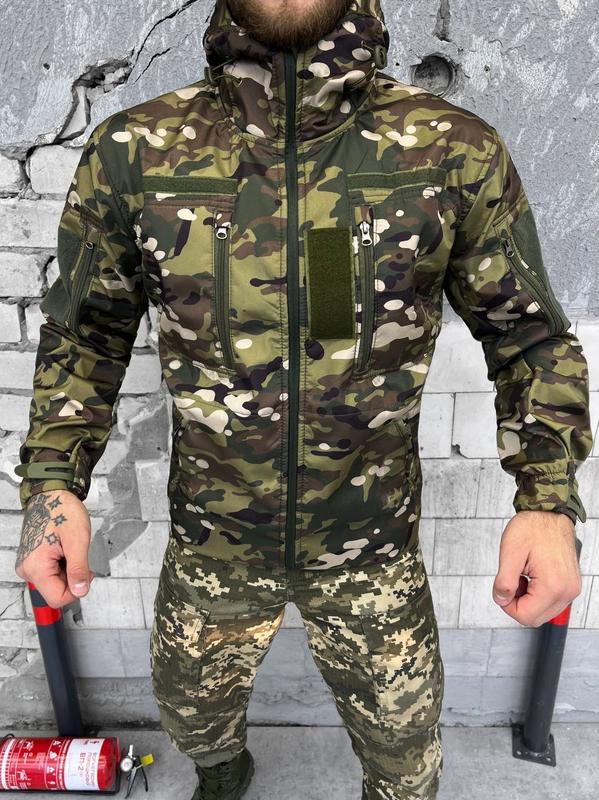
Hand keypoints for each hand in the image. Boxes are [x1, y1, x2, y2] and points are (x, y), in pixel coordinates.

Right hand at [14, 490, 94, 608]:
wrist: (51, 494)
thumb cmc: (62, 511)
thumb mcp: (77, 541)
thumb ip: (78, 569)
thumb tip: (80, 591)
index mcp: (36, 567)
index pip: (58, 599)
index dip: (77, 589)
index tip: (86, 571)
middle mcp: (27, 569)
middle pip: (56, 591)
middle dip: (72, 578)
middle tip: (77, 555)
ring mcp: (29, 564)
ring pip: (54, 582)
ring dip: (68, 570)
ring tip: (69, 549)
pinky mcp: (32, 560)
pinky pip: (50, 572)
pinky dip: (62, 564)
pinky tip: (64, 549)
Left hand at [492, 510, 580, 626]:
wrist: (549, 513)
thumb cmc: (532, 527)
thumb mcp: (510, 552)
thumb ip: (504, 581)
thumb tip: (501, 600)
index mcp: (553, 585)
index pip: (526, 616)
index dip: (507, 606)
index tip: (503, 589)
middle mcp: (567, 591)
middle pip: (535, 618)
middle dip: (517, 603)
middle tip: (512, 580)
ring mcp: (571, 588)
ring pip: (543, 612)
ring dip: (527, 599)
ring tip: (522, 575)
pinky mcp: (570, 585)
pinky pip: (551, 602)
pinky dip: (536, 595)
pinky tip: (530, 576)